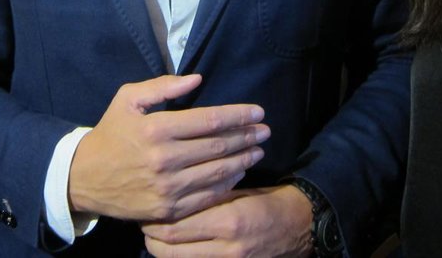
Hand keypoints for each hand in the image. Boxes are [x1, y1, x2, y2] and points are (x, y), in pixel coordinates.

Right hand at [68, 74, 269, 221]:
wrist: (85, 178)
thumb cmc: (111, 133)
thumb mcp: (128, 99)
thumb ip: (163, 87)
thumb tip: (197, 79)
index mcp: (157, 129)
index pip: (210, 120)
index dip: (239, 115)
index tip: (258, 111)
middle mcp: (165, 159)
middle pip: (219, 146)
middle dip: (248, 136)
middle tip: (266, 130)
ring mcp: (167, 187)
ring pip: (217, 172)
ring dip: (243, 160)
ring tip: (258, 150)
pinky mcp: (168, 209)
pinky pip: (207, 196)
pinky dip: (227, 184)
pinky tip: (238, 173)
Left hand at [142, 185, 313, 256]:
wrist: (297, 228)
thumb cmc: (266, 202)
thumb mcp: (238, 193)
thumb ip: (208, 195)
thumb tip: (174, 191)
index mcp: (228, 220)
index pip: (177, 224)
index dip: (155, 217)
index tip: (148, 204)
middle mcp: (225, 246)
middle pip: (171, 247)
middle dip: (151, 234)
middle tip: (144, 220)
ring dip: (160, 248)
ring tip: (154, 233)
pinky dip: (180, 256)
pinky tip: (174, 246)